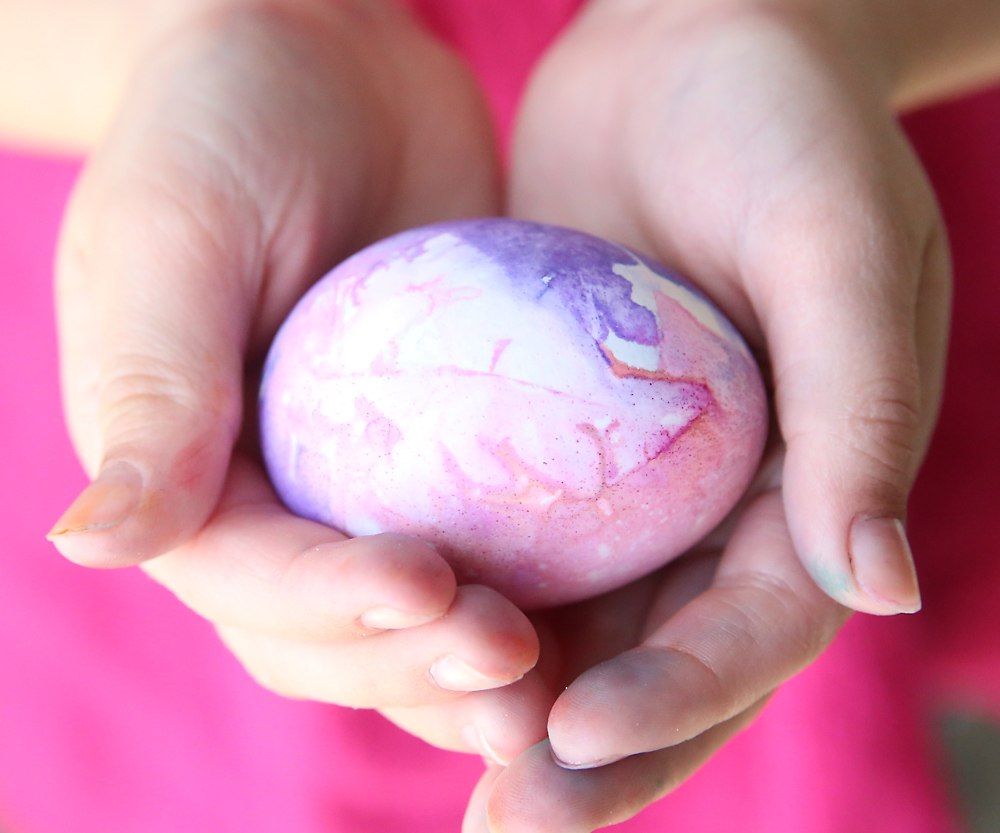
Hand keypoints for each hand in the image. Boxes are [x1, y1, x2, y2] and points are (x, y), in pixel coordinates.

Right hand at [48, 0, 543, 734]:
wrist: (329, 70)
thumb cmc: (227, 127)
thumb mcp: (174, 235)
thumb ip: (147, 388)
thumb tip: (94, 544)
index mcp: (184, 473)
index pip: (243, 575)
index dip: (329, 601)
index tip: (426, 585)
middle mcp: (268, 503)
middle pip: (326, 633)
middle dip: (412, 661)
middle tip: (510, 659)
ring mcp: (358, 492)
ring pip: (406, 624)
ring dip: (471, 669)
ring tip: (548, 681)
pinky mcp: (444, 465)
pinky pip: (485, 553)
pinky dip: (529, 602)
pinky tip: (593, 622)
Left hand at [456, 0, 951, 826]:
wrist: (694, 55)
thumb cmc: (785, 131)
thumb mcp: (840, 248)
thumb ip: (863, 409)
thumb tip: (874, 591)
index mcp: (812, 490)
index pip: (753, 629)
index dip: (677, 695)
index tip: (574, 733)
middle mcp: (725, 511)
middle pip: (665, 666)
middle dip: (593, 756)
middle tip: (506, 824)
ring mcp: (639, 489)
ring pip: (587, 632)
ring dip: (520, 713)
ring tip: (457, 786)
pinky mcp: (561, 446)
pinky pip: (520, 545)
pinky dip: (474, 611)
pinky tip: (408, 653)